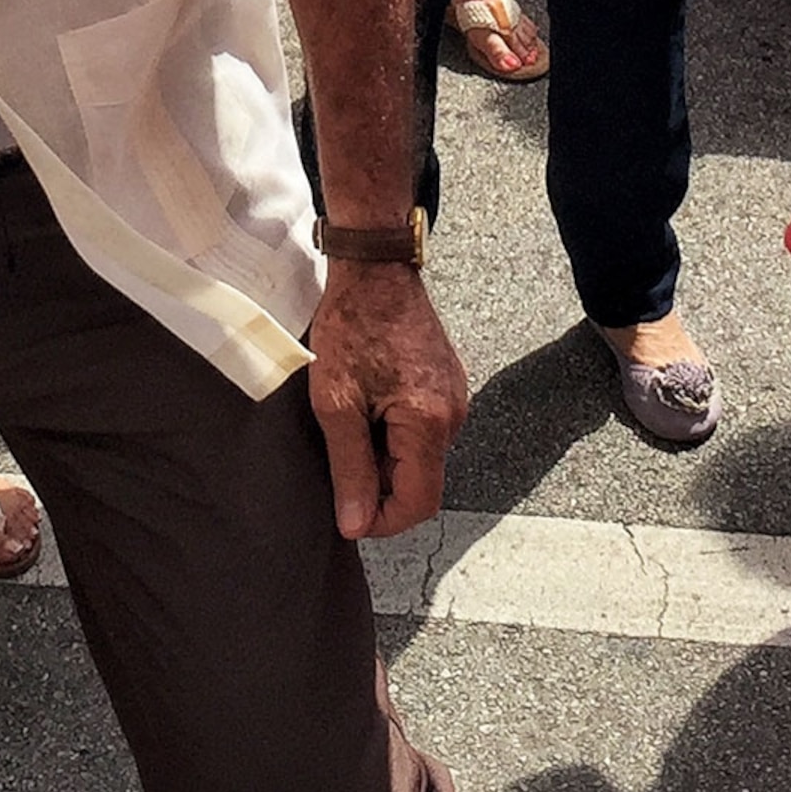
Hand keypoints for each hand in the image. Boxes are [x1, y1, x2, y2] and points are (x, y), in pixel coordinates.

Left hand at [308, 259, 466, 541]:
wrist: (374, 267)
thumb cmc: (352, 325)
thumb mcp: (336, 403)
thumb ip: (350, 467)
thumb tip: (355, 524)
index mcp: (430, 423)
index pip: (419, 504)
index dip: (381, 520)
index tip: (347, 513)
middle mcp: (453, 414)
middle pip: (420, 481)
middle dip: (378, 482)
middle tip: (339, 451)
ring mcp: (454, 397)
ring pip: (420, 456)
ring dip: (384, 454)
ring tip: (351, 419)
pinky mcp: (447, 382)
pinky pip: (424, 428)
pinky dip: (394, 431)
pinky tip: (367, 403)